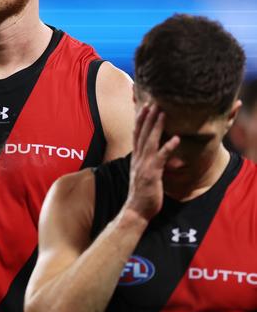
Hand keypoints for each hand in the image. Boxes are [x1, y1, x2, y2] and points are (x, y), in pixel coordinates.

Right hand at [124, 104, 179, 221]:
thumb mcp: (144, 173)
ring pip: (150, 141)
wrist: (136, 209)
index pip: (137, 133)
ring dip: (156, 126)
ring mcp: (144, 165)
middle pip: (142, 133)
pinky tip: (175, 139)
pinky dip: (167, 147)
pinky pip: (161, 158)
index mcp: (136, 157)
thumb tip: (159, 154)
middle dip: (148, 117)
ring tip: (163, 113)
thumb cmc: (143, 192)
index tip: (144, 106)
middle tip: (153, 102)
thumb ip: (150, 161)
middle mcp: (138, 158)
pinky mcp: (152, 174)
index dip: (140, 119)